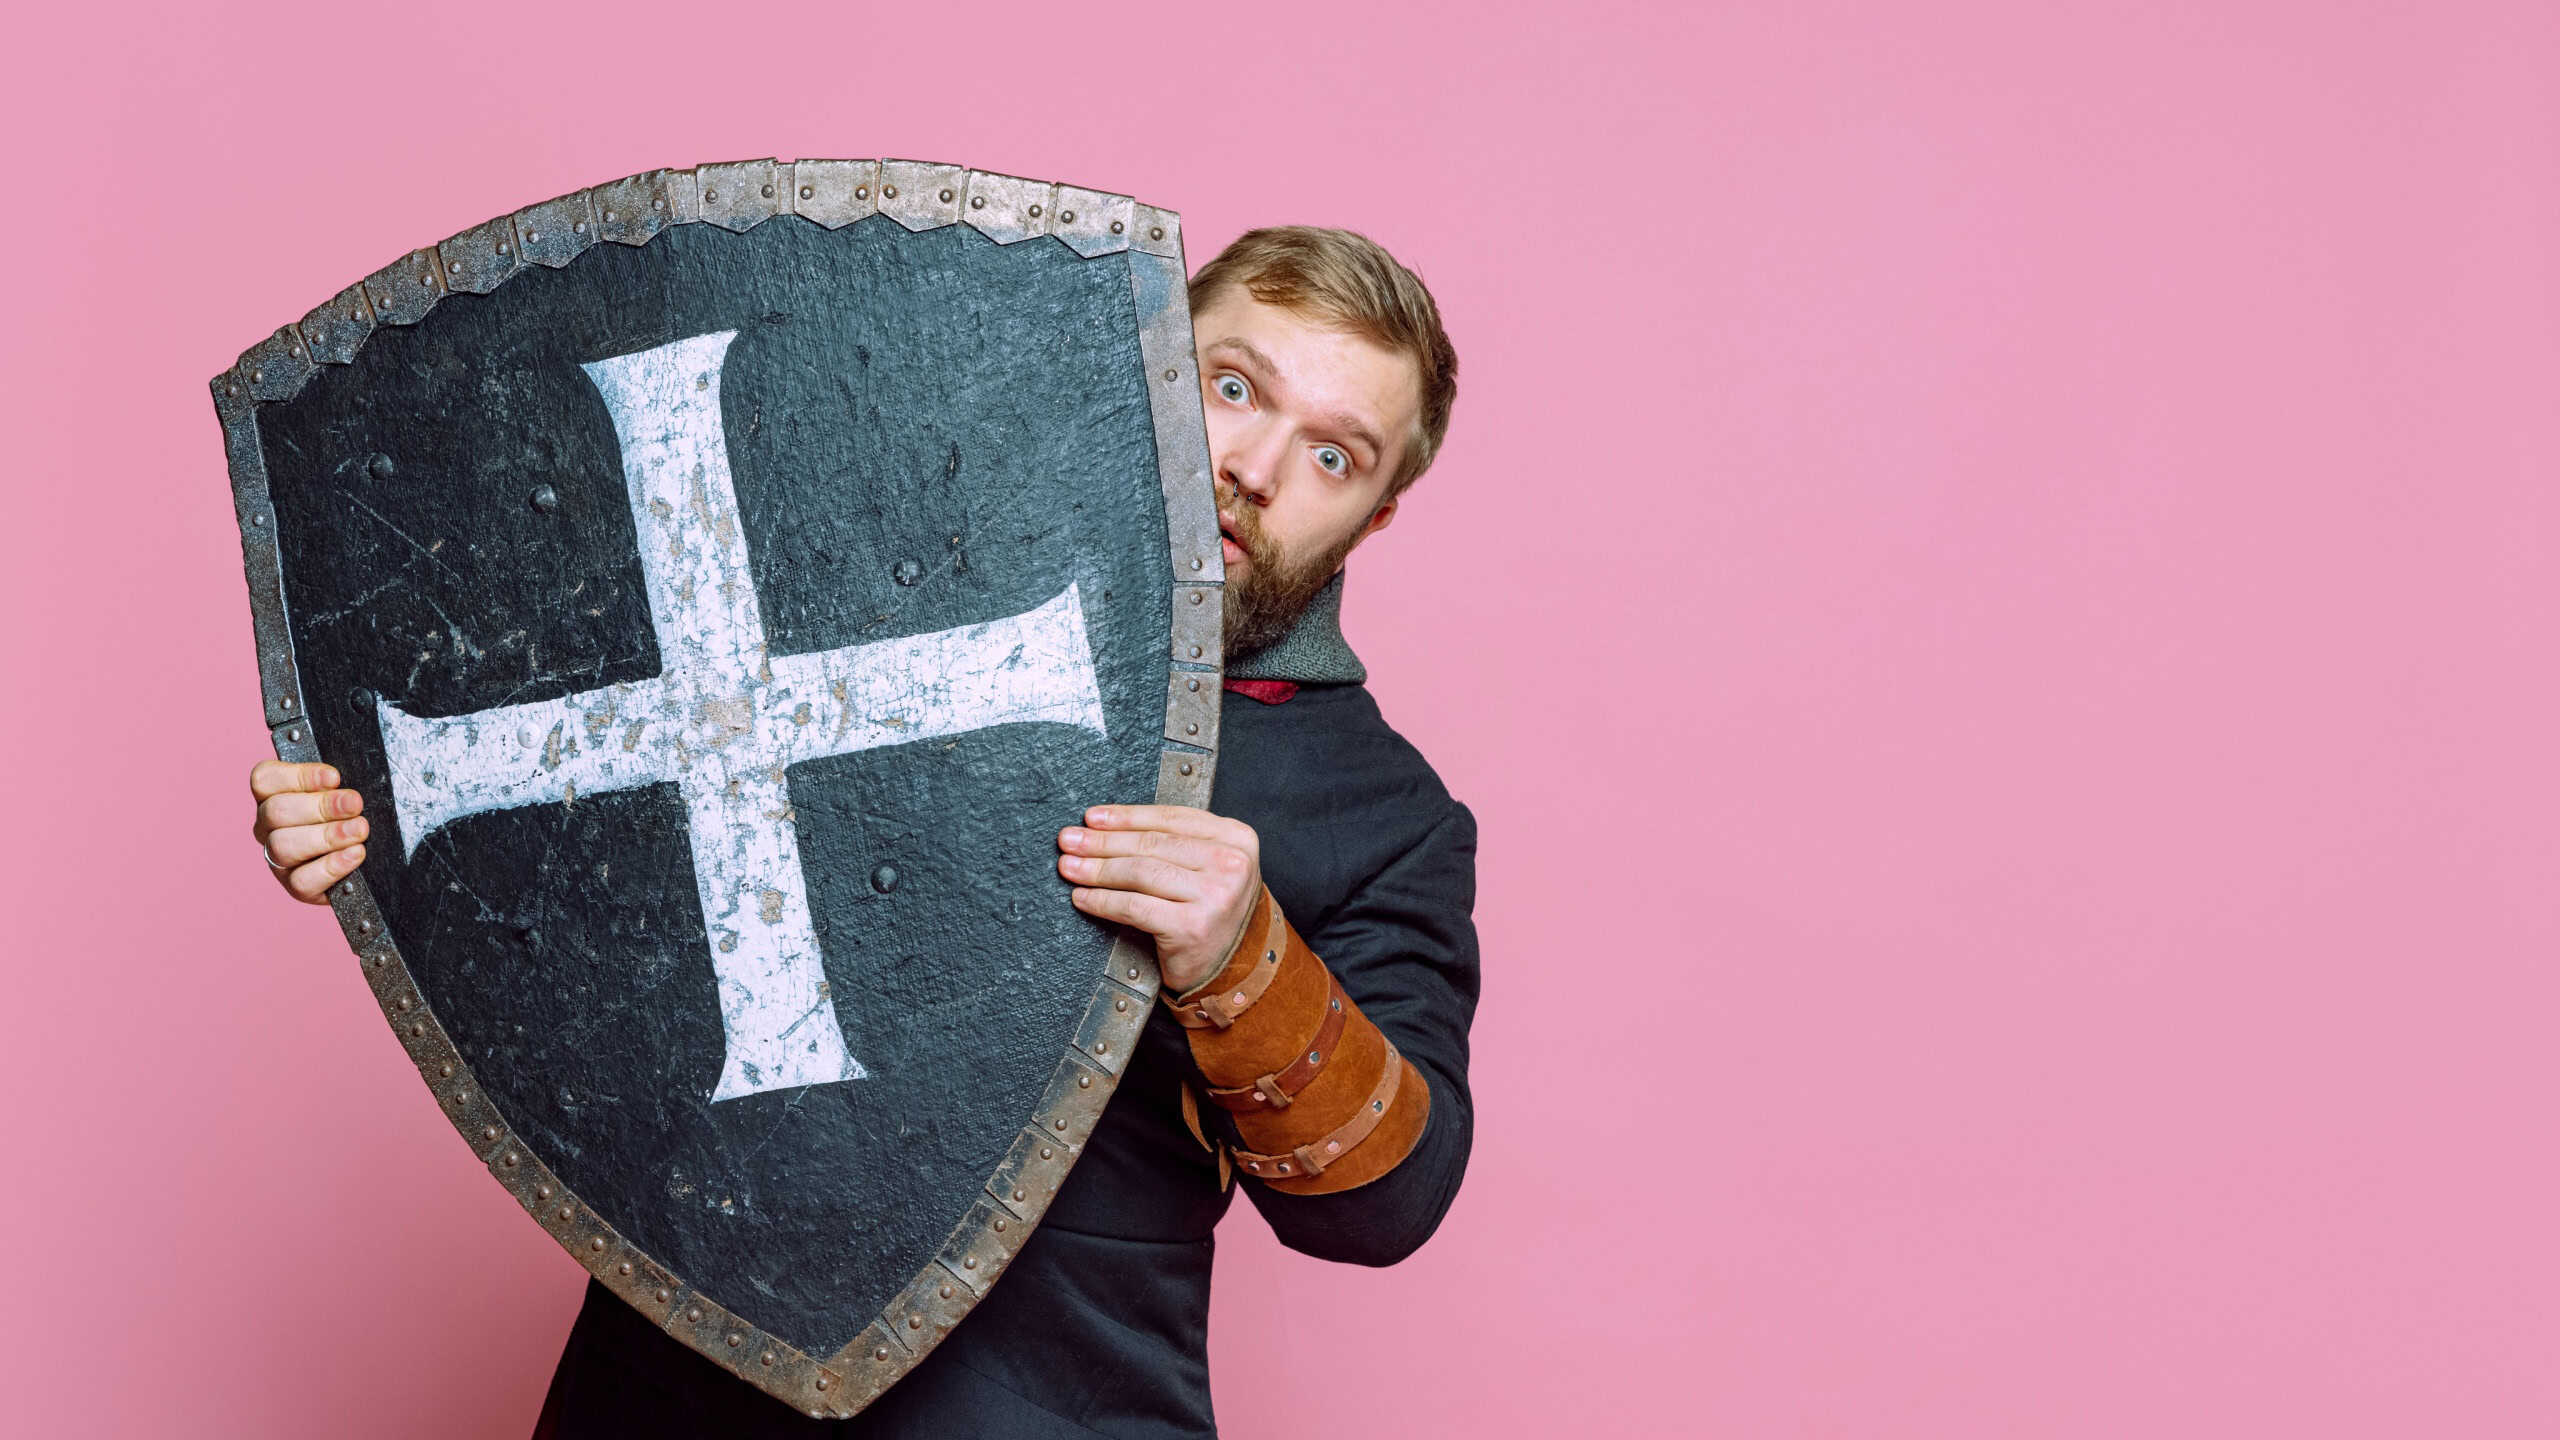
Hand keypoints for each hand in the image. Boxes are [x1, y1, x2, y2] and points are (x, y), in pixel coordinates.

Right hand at [250, 760, 368, 903]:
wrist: (377, 861)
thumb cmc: (357, 815)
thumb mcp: (348, 791)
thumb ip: (339, 781)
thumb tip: (342, 775)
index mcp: (274, 796)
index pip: (265, 779)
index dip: (299, 775)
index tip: (335, 777)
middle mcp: (269, 827)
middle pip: (276, 811)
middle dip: (321, 806)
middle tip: (355, 804)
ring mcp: (279, 860)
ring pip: (283, 846)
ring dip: (327, 835)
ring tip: (360, 831)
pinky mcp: (296, 888)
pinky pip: (302, 881)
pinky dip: (332, 866)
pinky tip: (355, 854)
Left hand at [1058, 805, 1262, 994]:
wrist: (1235, 966)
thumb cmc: (1213, 911)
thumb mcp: (1209, 866)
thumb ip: (1176, 842)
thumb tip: (1107, 826)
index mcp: (1236, 839)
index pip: (1170, 818)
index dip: (1125, 816)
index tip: (1092, 818)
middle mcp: (1230, 864)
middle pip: (1151, 844)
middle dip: (1102, 841)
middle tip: (1069, 840)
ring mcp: (1214, 896)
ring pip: (1140, 872)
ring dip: (1097, 869)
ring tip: (1070, 867)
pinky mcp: (1192, 927)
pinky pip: (1134, 906)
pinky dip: (1103, 901)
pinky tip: (1083, 897)